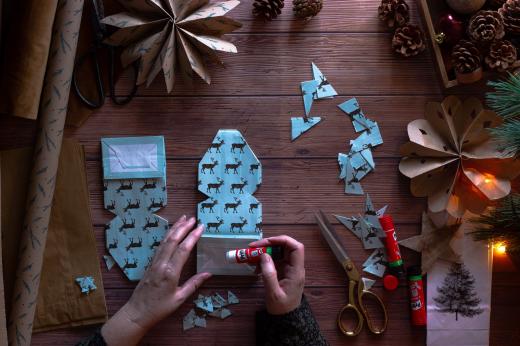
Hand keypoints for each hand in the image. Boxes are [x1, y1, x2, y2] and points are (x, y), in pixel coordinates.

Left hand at [102, 216, 210, 344]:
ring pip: (165, 241)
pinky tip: (171, 232)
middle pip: (172, 241)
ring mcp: (154, 263)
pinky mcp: (150, 264)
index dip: (193, 236)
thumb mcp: (179, 298)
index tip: (201, 227)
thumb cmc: (159, 308)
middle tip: (193, 218)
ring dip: (174, 229)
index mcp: (170, 272)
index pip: (183, 249)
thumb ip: (193, 284)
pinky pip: (160, 246)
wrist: (137, 313)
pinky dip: (167, 236)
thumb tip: (208, 273)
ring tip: (183, 219)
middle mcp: (161, 264)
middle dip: (183, 227)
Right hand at [249, 236, 304, 314]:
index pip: (296, 247)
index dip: (283, 240)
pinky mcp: (283, 271)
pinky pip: (274, 260)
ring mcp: (289, 268)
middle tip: (253, 248)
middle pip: (285, 247)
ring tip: (251, 257)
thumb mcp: (273, 293)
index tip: (267, 242)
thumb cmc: (281, 308)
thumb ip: (269, 274)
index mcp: (296, 271)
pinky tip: (254, 266)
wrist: (285, 318)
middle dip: (269, 245)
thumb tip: (264, 255)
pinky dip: (264, 260)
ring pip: (278, 252)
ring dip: (265, 252)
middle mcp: (294, 267)